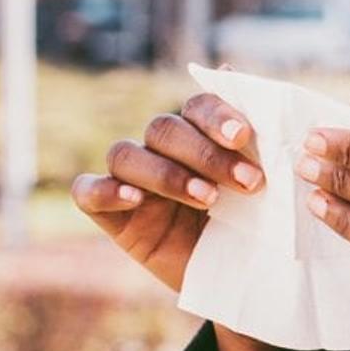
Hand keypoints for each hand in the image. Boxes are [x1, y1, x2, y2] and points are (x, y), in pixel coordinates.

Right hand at [70, 90, 266, 298]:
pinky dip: (107, 190)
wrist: (234, 281)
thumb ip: (253, 138)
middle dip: (206, 154)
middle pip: (164, 128)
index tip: (244, 135)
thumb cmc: (248, 229)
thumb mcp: (261, 189)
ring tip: (209, 200)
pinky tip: (135, 199)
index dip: (216, 115)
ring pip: (126, 154)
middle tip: (249, 182)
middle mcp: (159, 150)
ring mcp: (130, 180)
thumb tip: (226, 69)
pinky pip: (88, 192)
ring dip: (167, 174)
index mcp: (195, 135)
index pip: (196, 106)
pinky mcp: (109, 214)